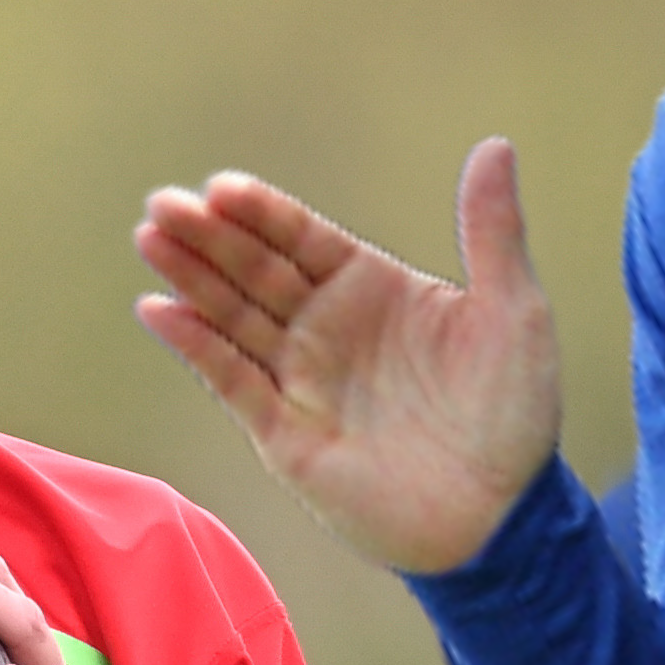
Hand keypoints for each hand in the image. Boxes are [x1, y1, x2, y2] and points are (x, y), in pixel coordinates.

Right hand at [133, 140, 559, 573]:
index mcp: (373, 290)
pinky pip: (232, 382)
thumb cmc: (514, 415)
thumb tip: (494, 146)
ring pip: (232, 317)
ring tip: (150, 239)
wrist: (500, 518)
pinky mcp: (284, 434)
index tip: (221, 188)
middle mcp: (327, 328)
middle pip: (254, 270)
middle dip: (207, 237)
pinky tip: (160, 311)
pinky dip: (197, 347)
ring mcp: (301, 380)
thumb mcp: (513, 312)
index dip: (262, 213)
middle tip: (162, 204)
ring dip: (190, 280)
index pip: (302, 239)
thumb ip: (492, 231)